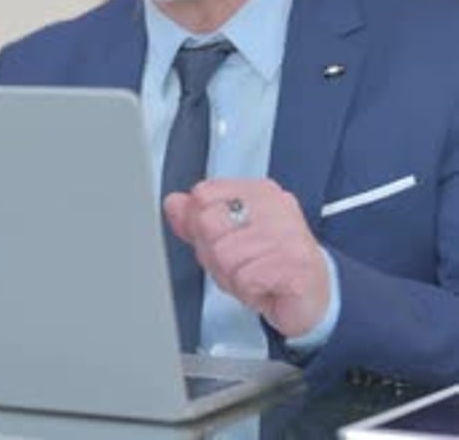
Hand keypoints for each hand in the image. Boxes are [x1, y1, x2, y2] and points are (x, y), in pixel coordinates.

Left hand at [163, 178, 329, 338]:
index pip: (204, 195)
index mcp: (258, 191)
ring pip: (224, 255)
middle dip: (216, 255)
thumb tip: (173, 202)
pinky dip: (249, 291)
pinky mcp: (294, 262)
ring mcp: (287, 231)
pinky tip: (266, 287)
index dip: (202, 227)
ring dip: (233, 277)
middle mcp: (274, 205)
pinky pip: (244, 278)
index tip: (226, 240)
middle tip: (241, 264)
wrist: (316, 296)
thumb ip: (197, 220)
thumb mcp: (228, 239)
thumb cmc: (271, 265)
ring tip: (255, 276)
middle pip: (208, 223)